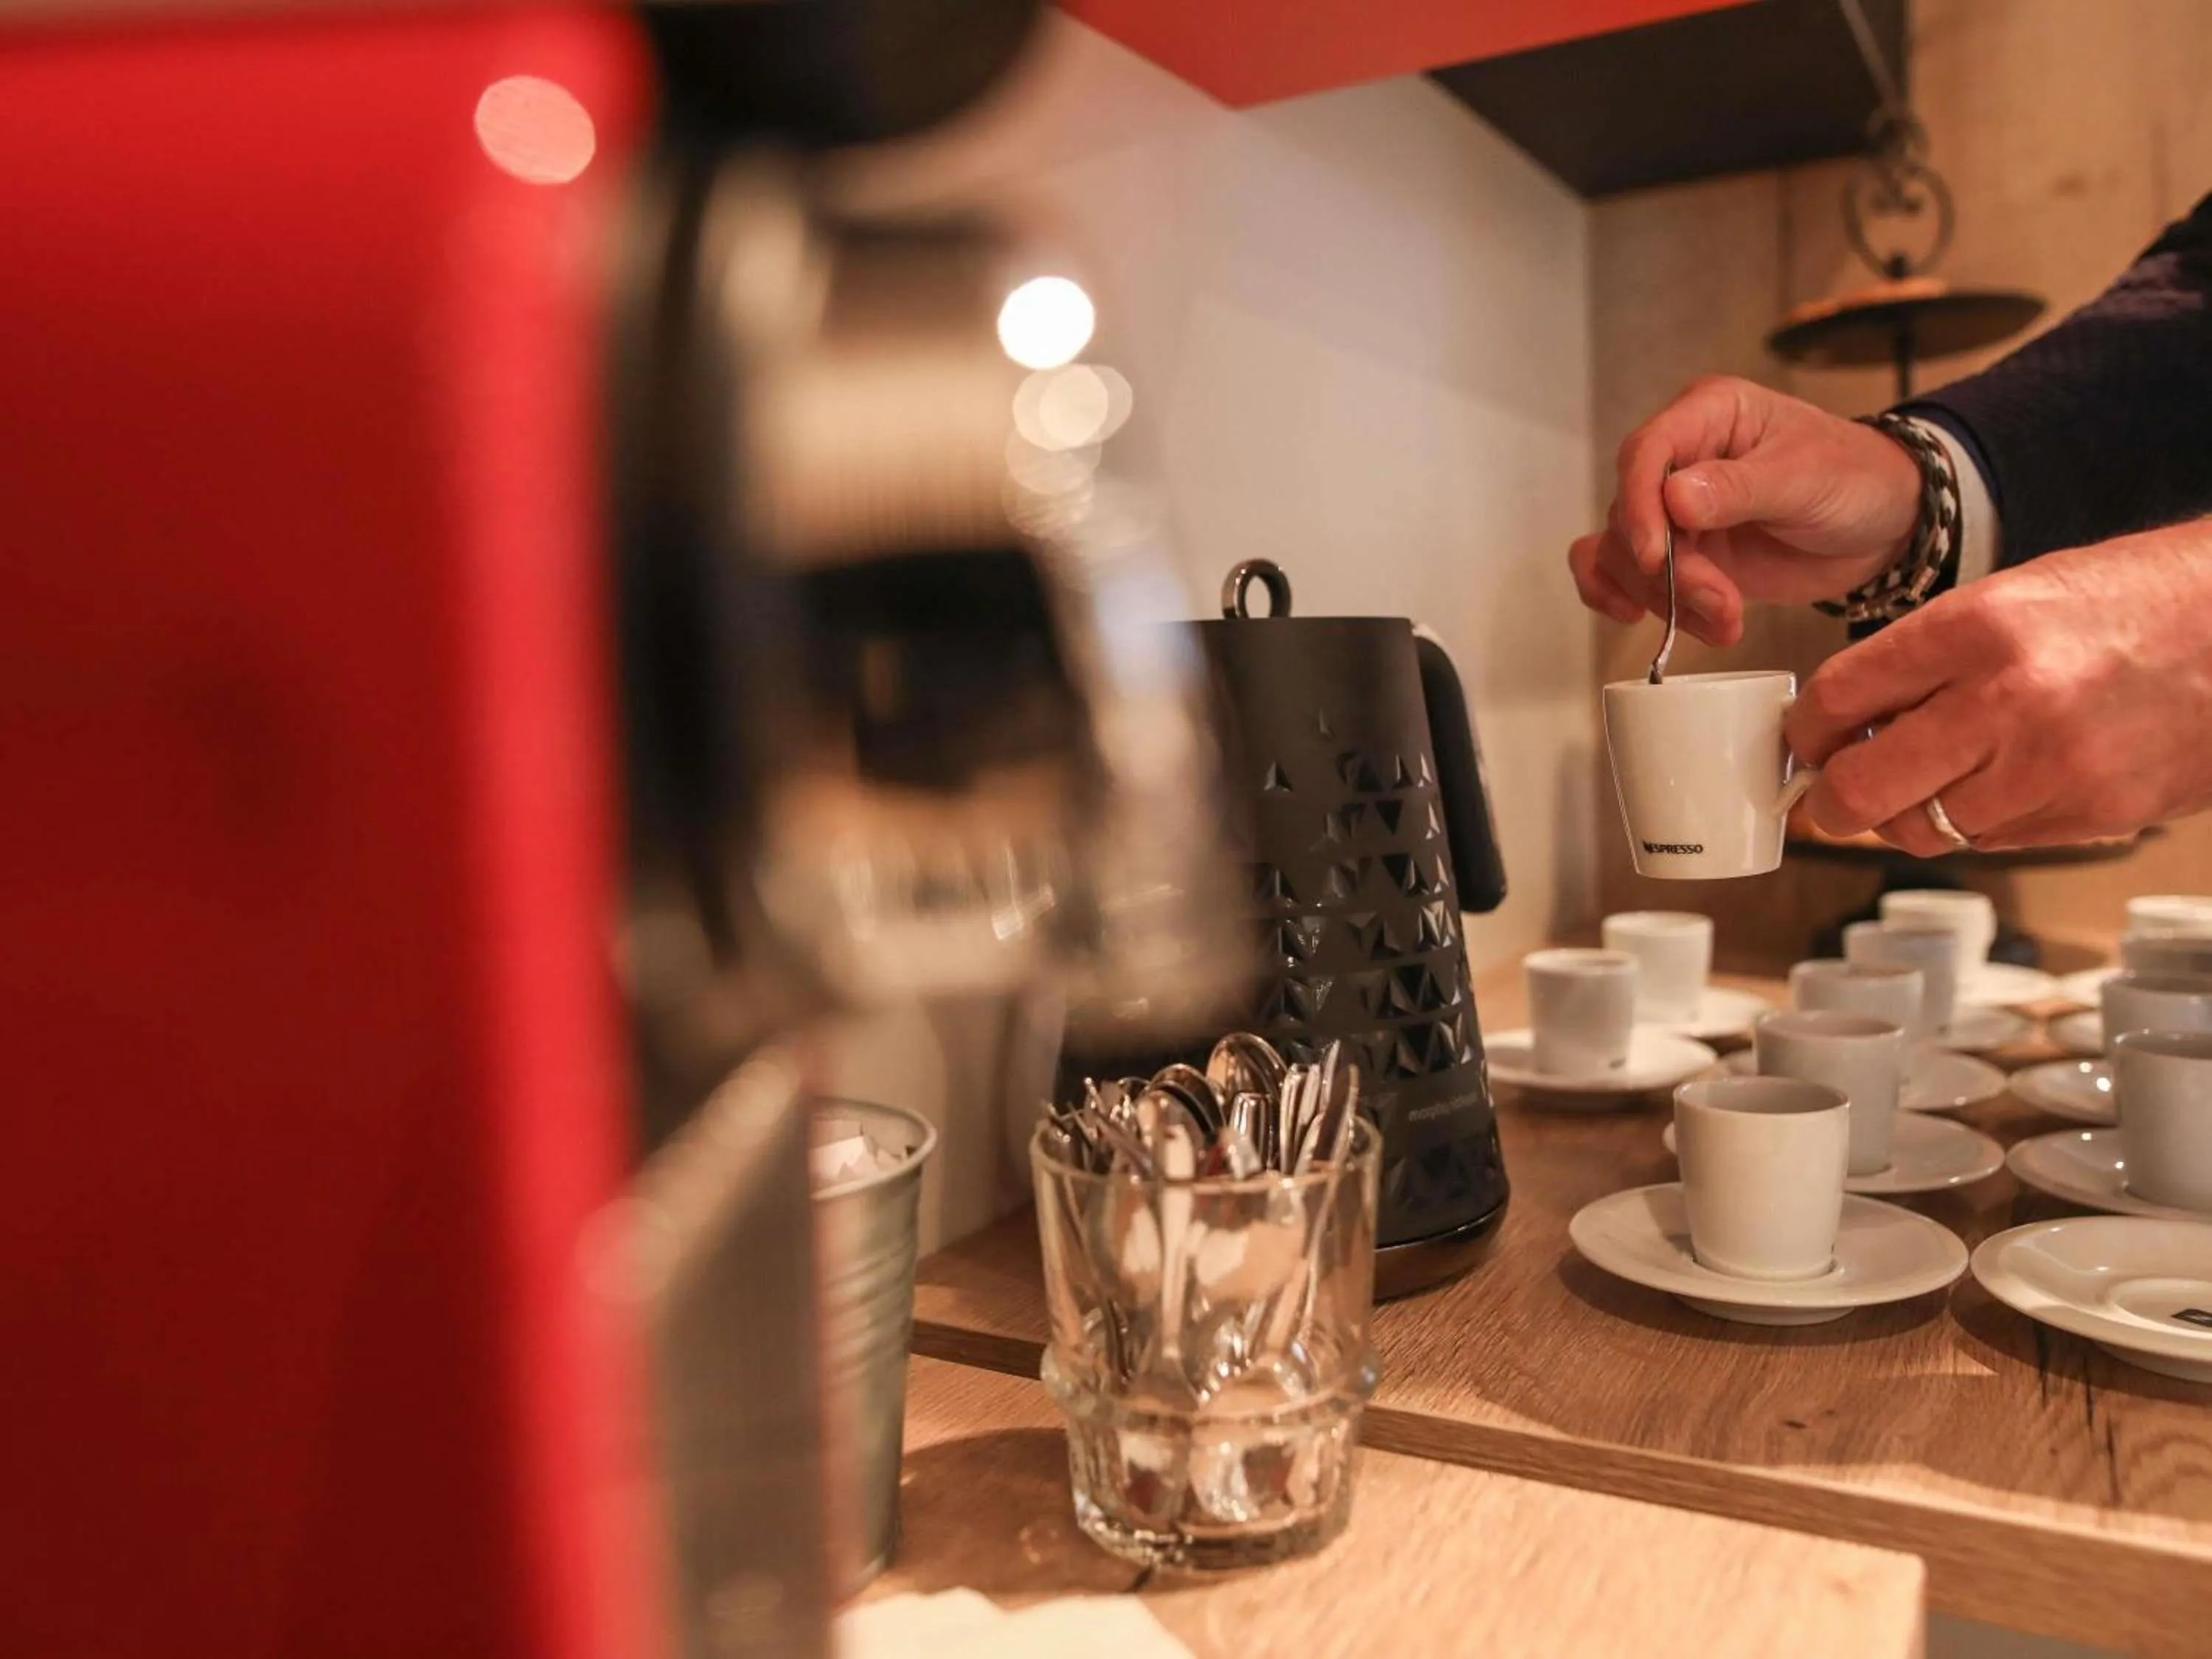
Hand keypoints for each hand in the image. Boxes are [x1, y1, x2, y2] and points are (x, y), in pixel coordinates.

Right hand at [1569, 376, 1922, 645]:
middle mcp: (1680, 459)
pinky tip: (1646, 619)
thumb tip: (1674, 499)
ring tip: (1724, 621)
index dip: (1640, 506)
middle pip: (1630, 514)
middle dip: (1670, 569)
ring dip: (1666, 598)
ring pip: (1624, 554)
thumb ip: (1740, 487)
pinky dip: (1629, 599)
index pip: (1646, 452)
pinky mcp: (1681, 554)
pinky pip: (1623, 574)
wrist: (1885, 526)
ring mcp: (1675, 511)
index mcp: (1708, 415)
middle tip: (1721, 601)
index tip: (1655, 557)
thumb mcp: (1807, 476)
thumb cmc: (1856, 478)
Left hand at [1783, 521, 2211, 852]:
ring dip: (1908, 815)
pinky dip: (1978, 823)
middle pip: (1864, 788)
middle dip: (1833, 798)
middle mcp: (2009, 700)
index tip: (1807, 741)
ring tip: (1926, 782)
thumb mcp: (2009, 599)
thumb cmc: (2128, 603)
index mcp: (1976, 628)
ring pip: (1923, 830)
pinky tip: (1999, 784)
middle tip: (1832, 793)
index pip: (1838, 698)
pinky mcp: (2092, 815)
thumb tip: (1843, 725)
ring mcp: (2053, 767)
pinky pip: (1992, 841)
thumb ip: (1923, 660)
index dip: (1806, 732)